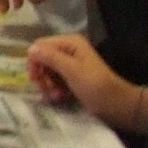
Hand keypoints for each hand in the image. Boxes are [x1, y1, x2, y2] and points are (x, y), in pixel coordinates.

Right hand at [27, 33, 143, 128]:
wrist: (116, 105)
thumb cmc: (96, 86)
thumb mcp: (72, 70)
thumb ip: (51, 58)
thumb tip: (30, 49)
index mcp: (70, 43)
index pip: (40, 46)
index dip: (35, 62)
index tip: (36, 79)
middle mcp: (68, 50)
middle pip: (41, 59)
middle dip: (42, 76)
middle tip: (45, 90)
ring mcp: (70, 64)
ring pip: (46, 71)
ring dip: (47, 85)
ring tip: (56, 96)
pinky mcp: (71, 77)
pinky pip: (54, 80)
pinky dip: (54, 89)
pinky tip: (60, 97)